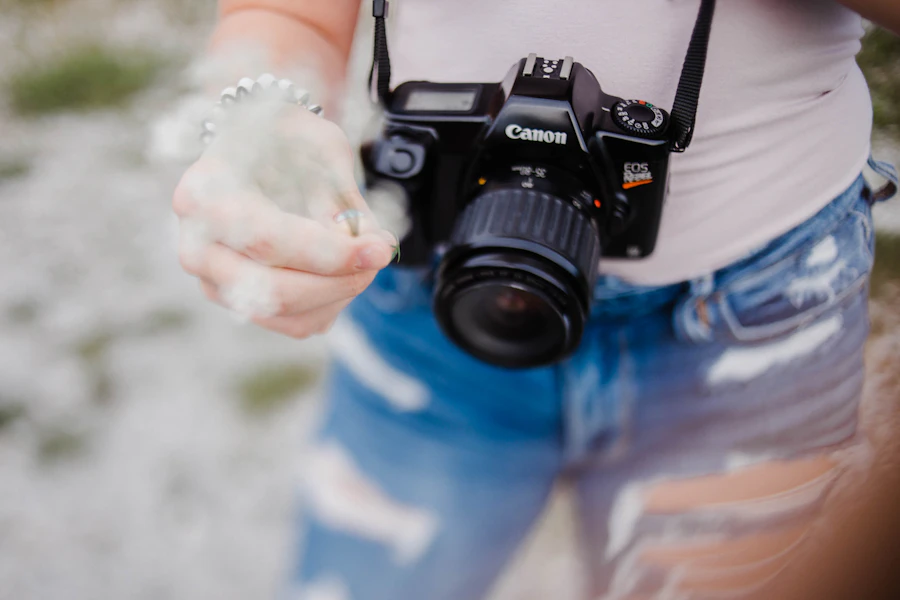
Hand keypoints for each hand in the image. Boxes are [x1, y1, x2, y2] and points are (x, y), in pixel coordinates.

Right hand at [172, 108, 396, 338]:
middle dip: (340, 280)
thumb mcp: (318, 146)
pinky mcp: (239, 305)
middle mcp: (197, 247)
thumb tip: (373, 245)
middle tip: (379, 255)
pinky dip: (332, 303)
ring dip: (340, 292)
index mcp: (203, 195)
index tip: (380, 248)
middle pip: (274, 291)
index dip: (330, 253)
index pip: (268, 241)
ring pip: (289, 315)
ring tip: (362, 256)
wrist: (257, 151)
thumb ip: (342, 196)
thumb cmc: (286, 140)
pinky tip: (342, 270)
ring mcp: (213, 282)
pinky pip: (296, 324)